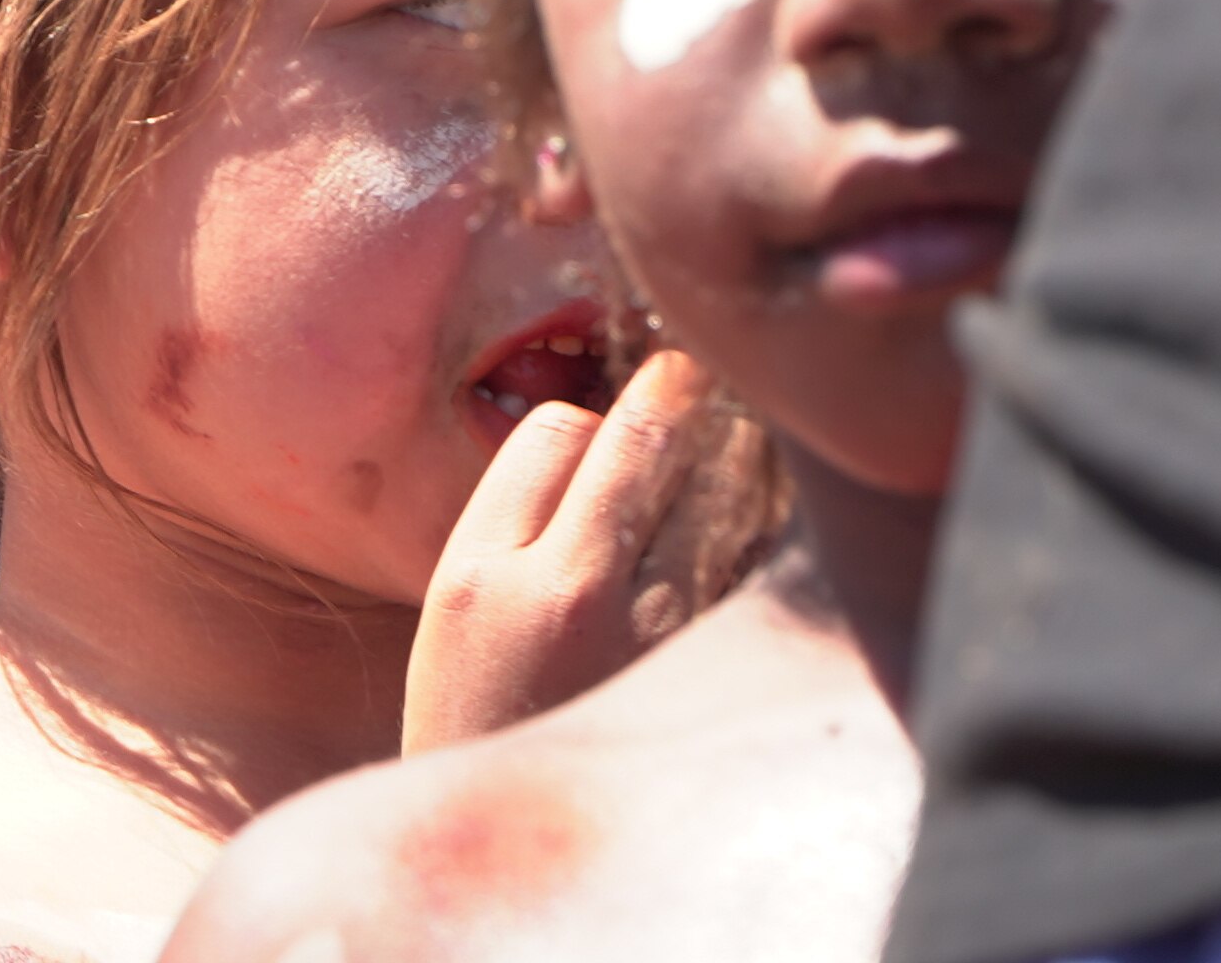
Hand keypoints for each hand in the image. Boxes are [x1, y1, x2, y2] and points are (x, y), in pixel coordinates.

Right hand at [403, 347, 730, 753]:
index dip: (584, 415)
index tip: (612, 409)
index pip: (551, 432)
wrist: (512, 846)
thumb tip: (593, 444)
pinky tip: (764, 523)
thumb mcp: (456, 618)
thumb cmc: (479, 721)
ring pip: (711, 497)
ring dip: (730, 460)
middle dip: (673, 398)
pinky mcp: (708, 673)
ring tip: (743, 434)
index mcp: (478, 571)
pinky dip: (755, 537)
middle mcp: (561, 593)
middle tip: (695, 372)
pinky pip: (747, 569)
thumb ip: (512, 534)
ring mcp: (644, 636)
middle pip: (636, 446)